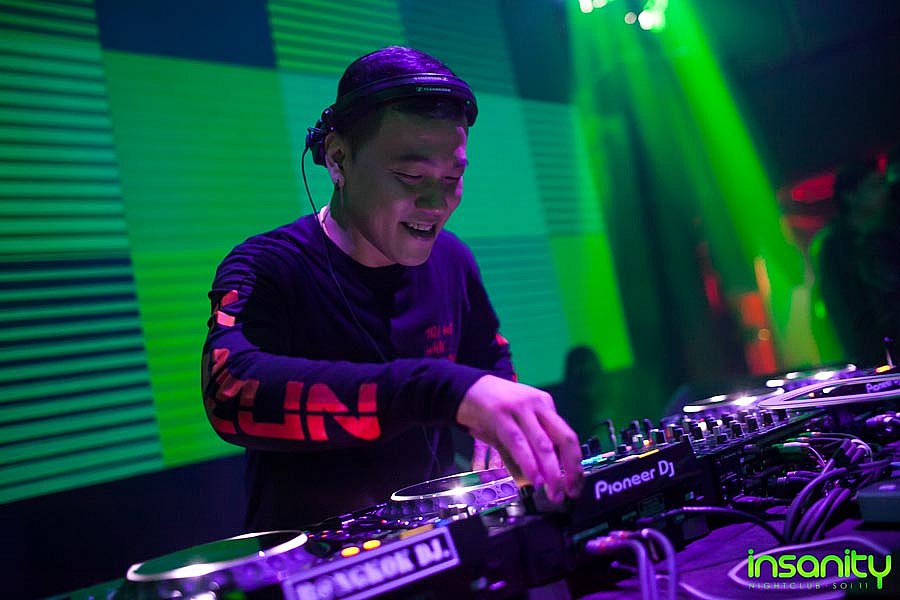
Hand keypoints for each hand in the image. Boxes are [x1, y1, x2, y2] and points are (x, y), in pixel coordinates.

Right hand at [456, 374, 583, 502]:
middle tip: (568, 493)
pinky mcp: (500, 415)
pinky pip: (519, 443)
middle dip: (569, 470)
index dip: (575, 463)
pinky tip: (534, 478)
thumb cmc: (493, 407)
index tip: (575, 485)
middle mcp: (537, 404)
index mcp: (545, 404)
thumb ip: (533, 440)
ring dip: (551, 472)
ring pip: (543, 444)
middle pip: (563, 439)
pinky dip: (528, 463)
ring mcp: (520, 408)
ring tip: (553, 492)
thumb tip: (547, 473)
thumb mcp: (520, 418)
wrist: (464, 387)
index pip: (568, 436)